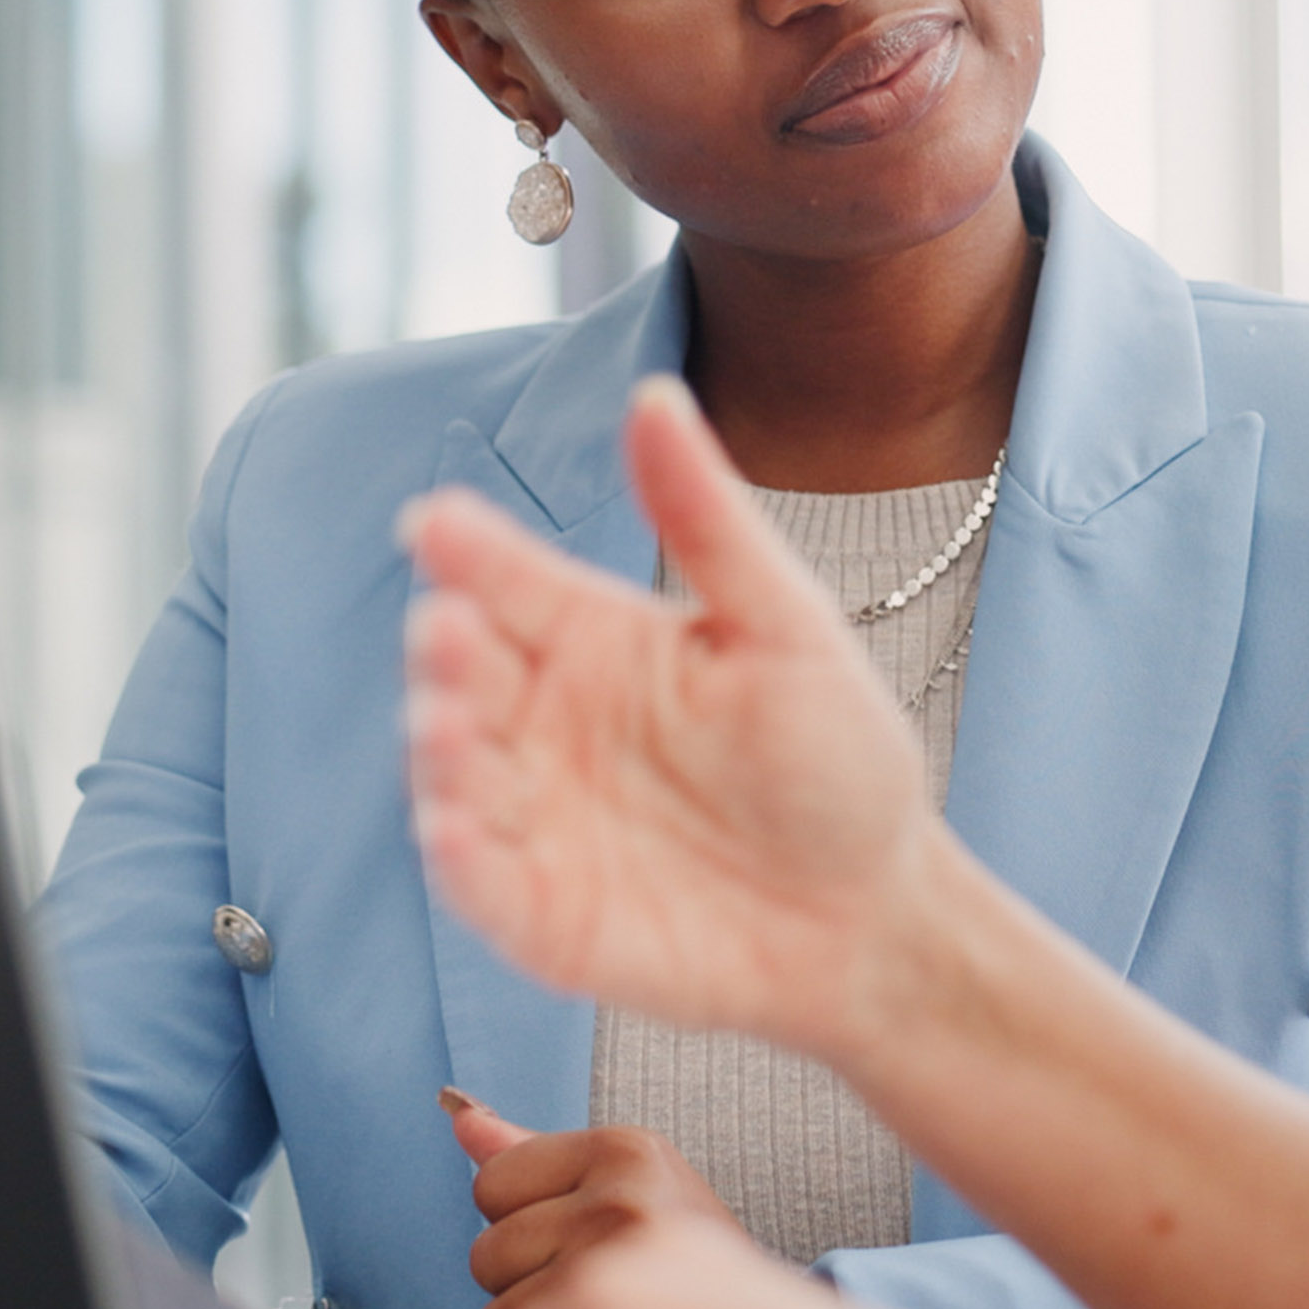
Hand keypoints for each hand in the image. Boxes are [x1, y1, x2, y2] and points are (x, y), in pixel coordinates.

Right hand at [402, 376, 945, 1058]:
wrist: (874, 913)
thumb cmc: (836, 758)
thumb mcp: (787, 626)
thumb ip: (707, 520)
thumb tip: (652, 395)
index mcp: (593, 636)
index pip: (509, 579)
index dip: (466, 550)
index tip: (433, 523)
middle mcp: (545, 718)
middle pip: (463, 671)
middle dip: (447, 653)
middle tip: (450, 631)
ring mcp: (534, 814)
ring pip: (453, 772)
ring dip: (439, 750)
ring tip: (448, 724)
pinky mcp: (538, 911)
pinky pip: (479, 882)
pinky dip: (457, 857)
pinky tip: (451, 828)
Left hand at [445, 1087, 835, 1308]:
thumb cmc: (695, 1276)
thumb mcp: (636, 1197)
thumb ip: (539, 1159)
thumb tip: (459, 1117)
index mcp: (630, 1151)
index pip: (492, 1182)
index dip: (533, 1227)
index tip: (602, 1247)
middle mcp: (620, 1197)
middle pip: (487, 1245)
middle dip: (532, 1278)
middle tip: (611, 1287)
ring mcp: (603, 1262)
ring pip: (496, 1299)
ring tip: (609, 1305)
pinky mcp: (586, 1300)